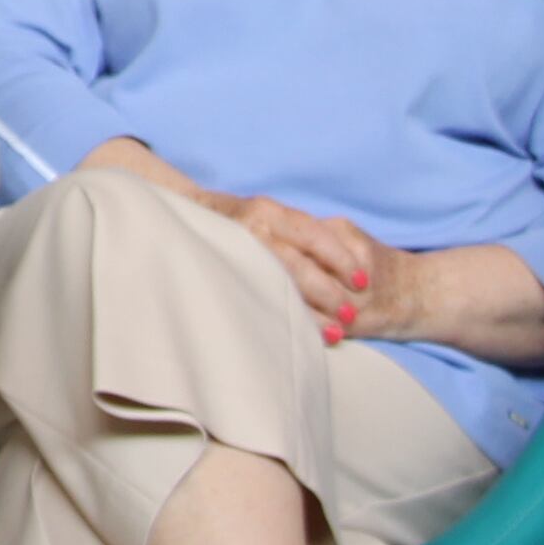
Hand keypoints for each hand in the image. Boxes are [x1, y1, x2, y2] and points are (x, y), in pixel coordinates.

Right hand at [199, 190, 394, 337]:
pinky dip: (283, 316)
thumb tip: (342, 263)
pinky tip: (300, 332)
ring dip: (312, 313)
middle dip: (330, 293)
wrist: (181, 215)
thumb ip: (295, 233)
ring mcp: (235, 252)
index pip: (314, 234)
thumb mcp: (265, 216)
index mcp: (269, 212)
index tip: (362, 280)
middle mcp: (251, 229)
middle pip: (299, 266)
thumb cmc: (234, 222)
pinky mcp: (222, 270)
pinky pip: (259, 297)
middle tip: (351, 314)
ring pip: (280, 286)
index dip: (341, 259)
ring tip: (336, 333)